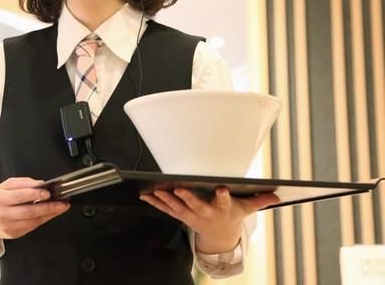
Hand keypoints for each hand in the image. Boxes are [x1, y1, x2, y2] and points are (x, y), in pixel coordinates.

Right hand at [0, 177, 69, 249]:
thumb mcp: (4, 186)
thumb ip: (22, 183)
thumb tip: (39, 184)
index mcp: (0, 199)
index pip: (20, 196)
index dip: (35, 194)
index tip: (48, 193)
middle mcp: (3, 214)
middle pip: (29, 212)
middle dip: (48, 208)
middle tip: (62, 203)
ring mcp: (8, 227)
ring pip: (33, 221)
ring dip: (49, 215)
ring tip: (60, 207)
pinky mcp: (13, 234)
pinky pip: (31, 227)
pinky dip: (42, 220)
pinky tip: (50, 214)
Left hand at [140, 187, 278, 253]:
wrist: (220, 236)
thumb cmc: (231, 215)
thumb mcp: (246, 208)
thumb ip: (259, 200)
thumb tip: (277, 195)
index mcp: (223, 208)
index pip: (225, 201)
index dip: (224, 196)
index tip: (222, 188)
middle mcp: (206, 213)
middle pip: (197, 205)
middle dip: (188, 197)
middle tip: (180, 189)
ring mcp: (192, 216)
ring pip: (178, 207)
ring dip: (167, 200)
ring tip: (157, 191)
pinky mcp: (182, 216)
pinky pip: (167, 210)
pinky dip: (156, 203)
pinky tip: (146, 195)